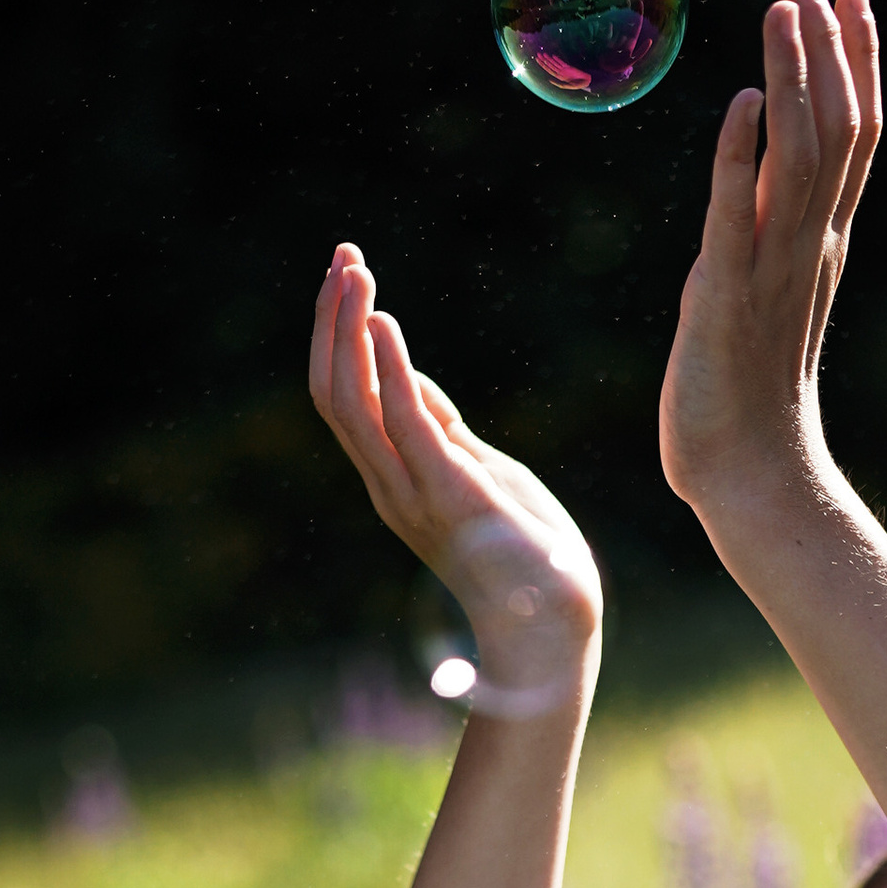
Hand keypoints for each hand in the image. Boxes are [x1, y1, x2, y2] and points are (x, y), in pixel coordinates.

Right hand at [310, 245, 601, 697]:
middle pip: (335, 394)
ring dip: (348, 331)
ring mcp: (414, 493)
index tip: (349, 277)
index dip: (340, 337)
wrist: (554, 629)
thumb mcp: (482, 475)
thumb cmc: (528, 559)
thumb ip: (444, 431)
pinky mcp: (450, 494)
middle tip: (342, 258)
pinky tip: (383, 323)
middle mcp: (390, 486)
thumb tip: (408, 379)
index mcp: (396, 481)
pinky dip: (389, 368)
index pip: (347, 400)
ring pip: (352, 402)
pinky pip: (405, 422)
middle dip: (333, 322)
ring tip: (352, 273)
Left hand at [660, 0, 879, 526]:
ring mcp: (770, 271)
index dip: (857, 59)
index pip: (854, 134)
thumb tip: (756, 160)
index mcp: (820, 242)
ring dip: (795, 80)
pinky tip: (743, 105)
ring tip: (783, 7)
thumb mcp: (761, 291)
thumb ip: (763, 229)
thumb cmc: (749, 397)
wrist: (752, 481)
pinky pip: (735, 221)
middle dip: (828, 46)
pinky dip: (740, 161)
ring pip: (800, 159)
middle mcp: (807, 247)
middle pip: (836, 129)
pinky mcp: (723, 300)